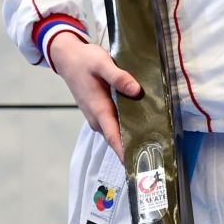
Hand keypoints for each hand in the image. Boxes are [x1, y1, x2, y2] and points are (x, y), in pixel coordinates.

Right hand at [48, 30, 141, 161]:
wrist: (67, 58)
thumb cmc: (84, 61)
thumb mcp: (102, 64)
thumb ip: (119, 77)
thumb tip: (136, 91)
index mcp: (99, 109)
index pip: (113, 137)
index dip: (125, 152)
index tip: (137, 164)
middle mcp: (97, 117)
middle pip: (116, 139)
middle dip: (133, 149)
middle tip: (156, 156)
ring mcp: (96, 116)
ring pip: (115, 132)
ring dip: (130, 139)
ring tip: (153, 145)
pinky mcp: (99, 111)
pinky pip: (113, 125)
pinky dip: (125, 128)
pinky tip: (141, 126)